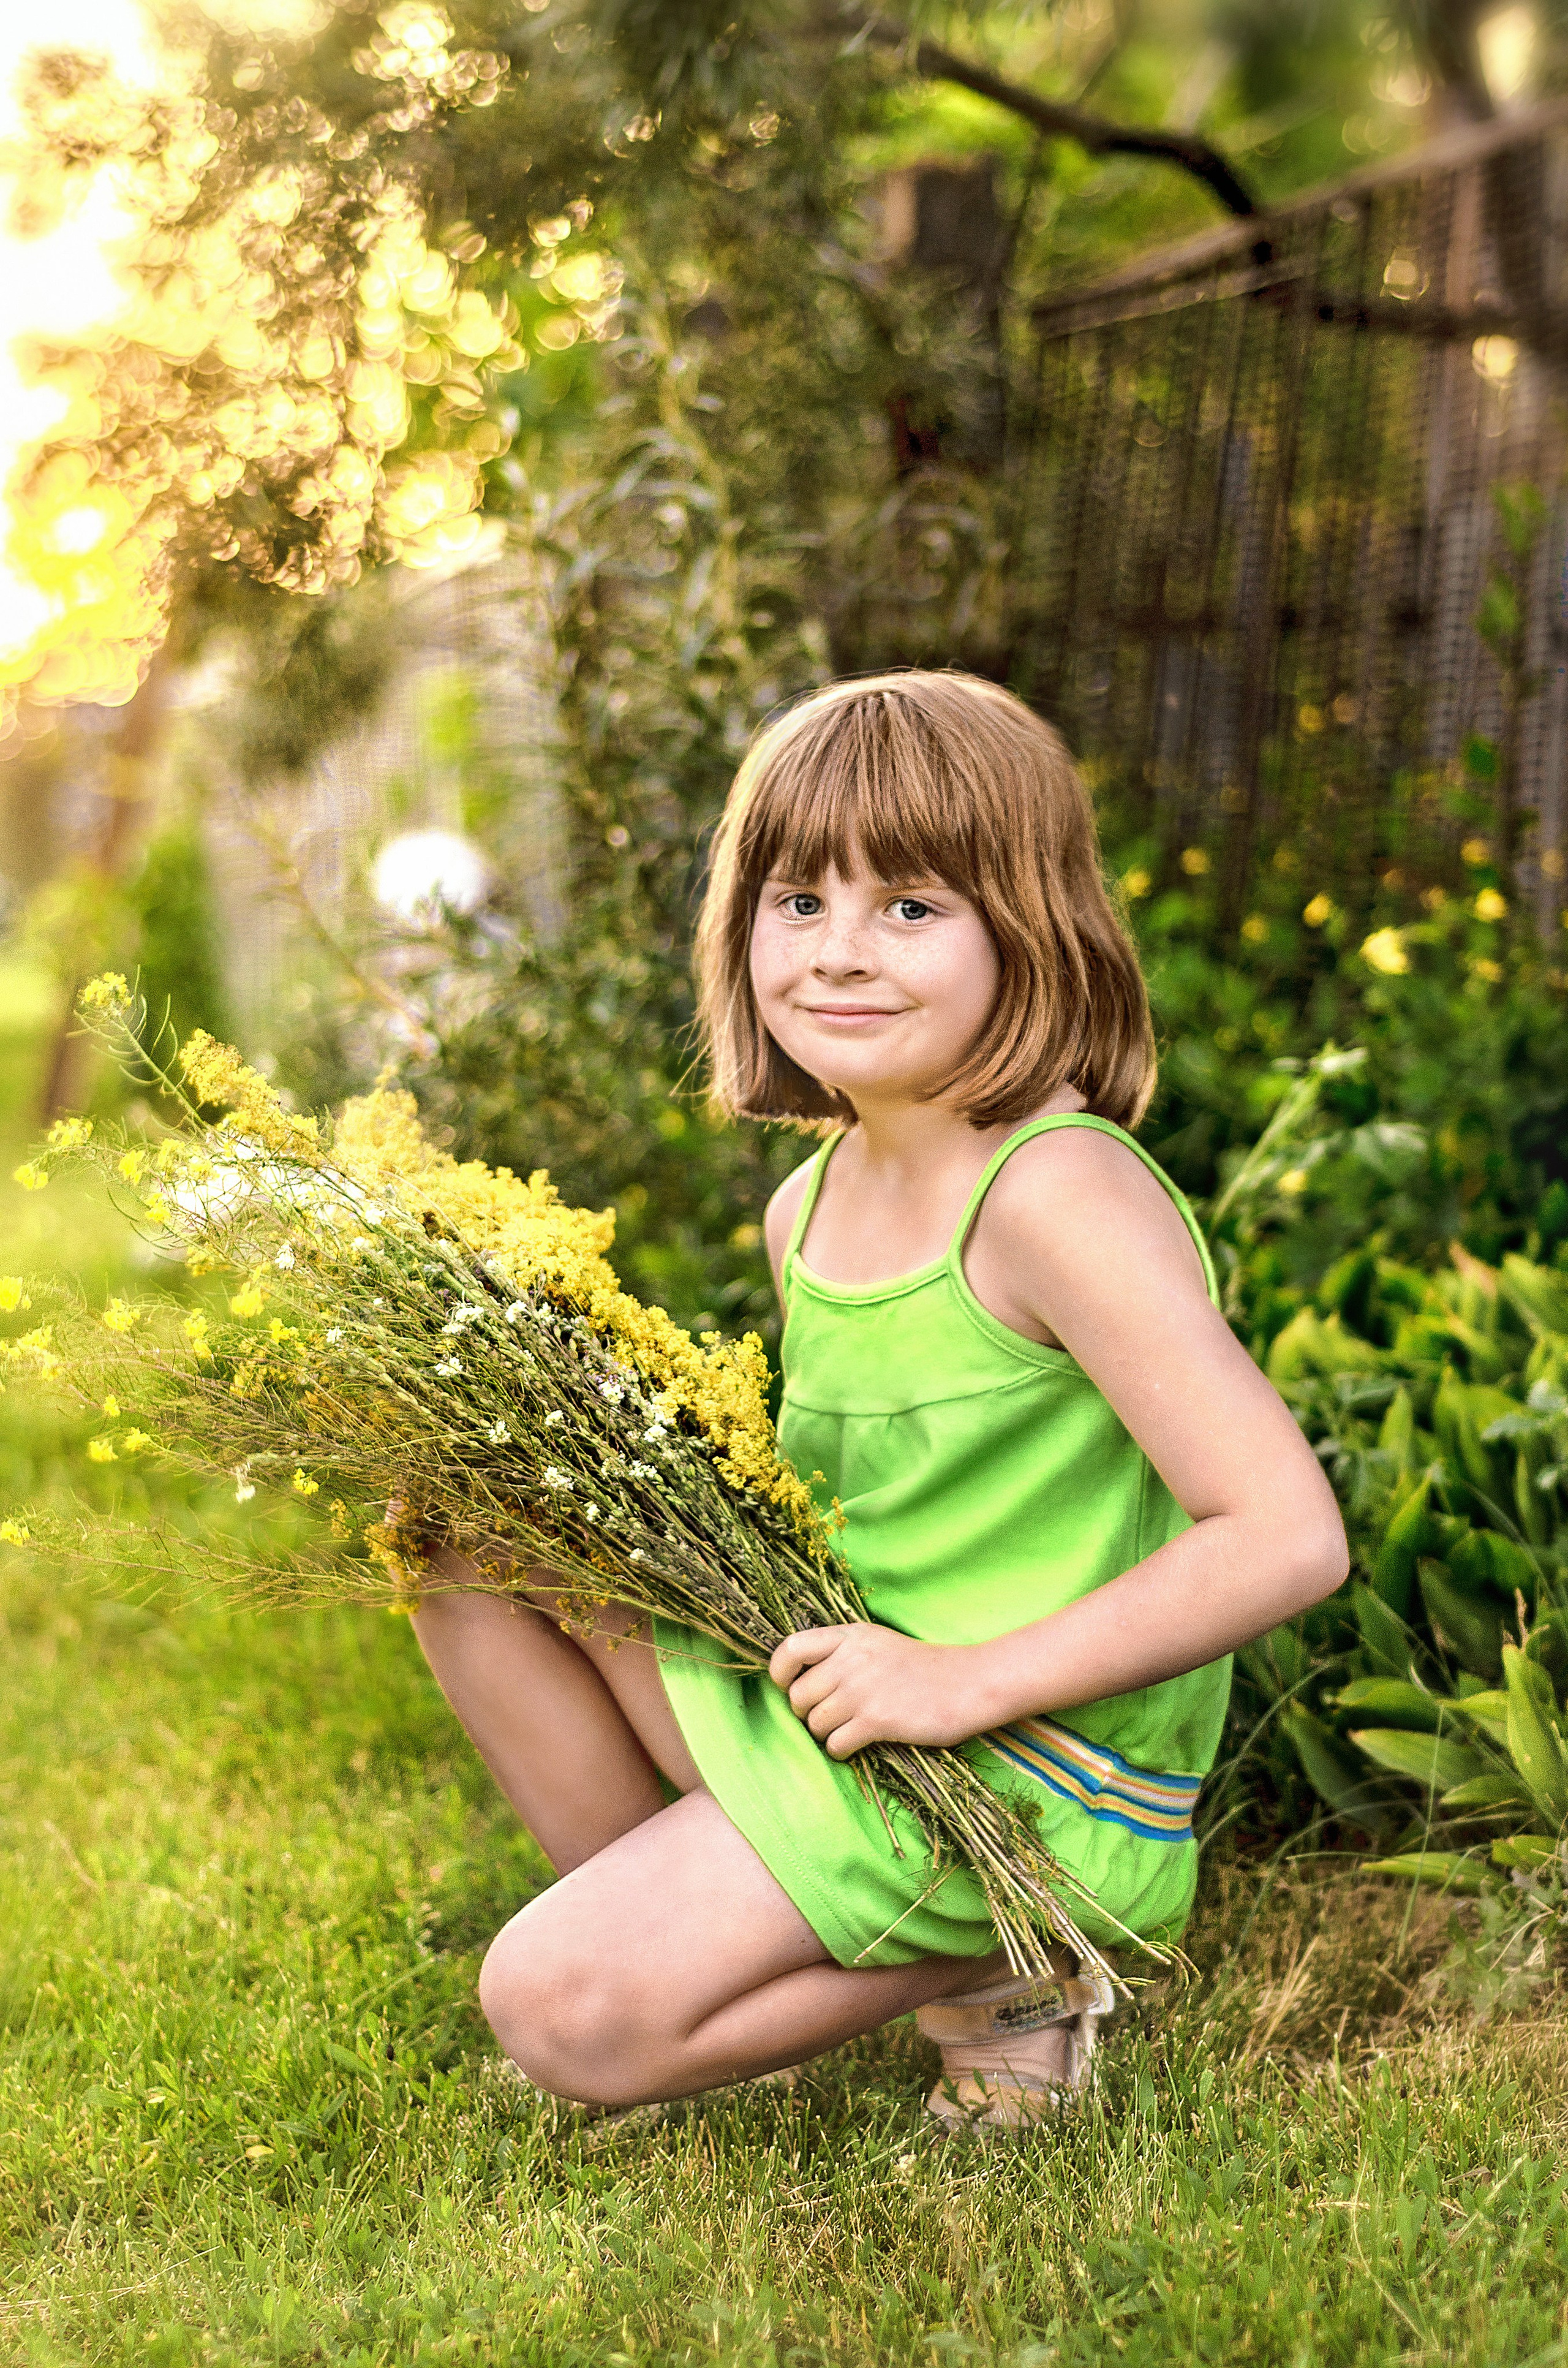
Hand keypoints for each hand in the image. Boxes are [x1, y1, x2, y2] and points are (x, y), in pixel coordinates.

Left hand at [768, 1623, 993, 1758]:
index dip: (779, 1672)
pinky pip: (834, 1744)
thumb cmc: (923, 1668)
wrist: (969, 1683)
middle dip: (806, 1712)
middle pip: (798, 1695)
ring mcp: (862, 1690)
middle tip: (829, 1716)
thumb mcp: (878, 1643)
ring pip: (814, 1723)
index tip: (788, 1686)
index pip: (790, 1648)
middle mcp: (851, 1659)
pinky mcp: (877, 1720)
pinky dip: (840, 1750)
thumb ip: (842, 1653)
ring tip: (847, 1729)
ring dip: (825, 1733)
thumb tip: (800, 1681)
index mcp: (850, 1635)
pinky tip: (857, 1744)